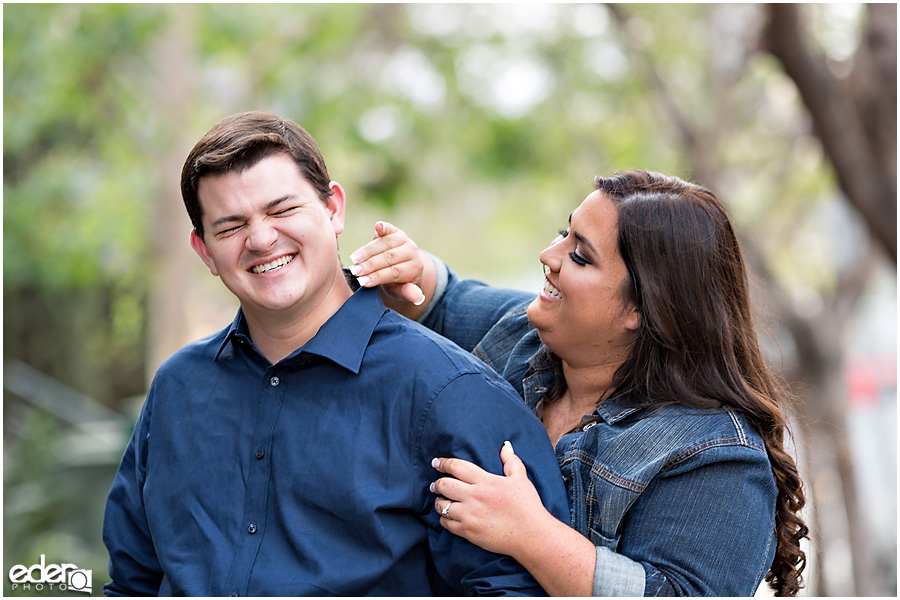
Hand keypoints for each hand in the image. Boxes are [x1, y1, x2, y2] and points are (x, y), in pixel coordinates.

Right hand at [349, 221, 426, 304]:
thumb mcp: (402, 291)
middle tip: (355, 271)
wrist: (403, 266)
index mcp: (415, 267)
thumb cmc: (399, 282)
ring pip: (385, 244)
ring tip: (354, 259)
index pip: (394, 272)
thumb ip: (408, 293)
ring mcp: (404, 239)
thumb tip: (418, 298)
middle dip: (370, 265)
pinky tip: (377, 227)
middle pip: (388, 257)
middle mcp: (412, 251)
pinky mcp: (395, 231)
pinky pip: (390, 228)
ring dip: (367, 251)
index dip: (377, 277)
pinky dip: (384, 227)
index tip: (362, 282)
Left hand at [430, 442, 549, 557]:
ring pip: (442, 506)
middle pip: (444, 485)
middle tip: (435, 484)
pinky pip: (447, 524)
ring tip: (440, 500)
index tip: (436, 462)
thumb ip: (511, 461)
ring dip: (439, 502)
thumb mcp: (521, 478)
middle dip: (436, 483)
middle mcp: (474, 497)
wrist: (531, 535)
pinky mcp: (469, 532)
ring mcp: (469, 515)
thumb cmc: (528, 506)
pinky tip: (447, 517)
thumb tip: (505, 447)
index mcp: (485, 481)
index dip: (443, 463)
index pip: (456, 467)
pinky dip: (444, 519)